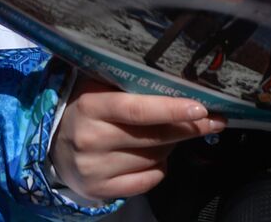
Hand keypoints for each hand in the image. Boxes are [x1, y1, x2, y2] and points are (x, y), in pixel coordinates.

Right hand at [49, 77, 226, 201]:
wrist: (55, 144)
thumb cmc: (89, 107)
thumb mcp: (101, 87)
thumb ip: (132, 83)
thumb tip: (183, 80)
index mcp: (92, 106)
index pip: (138, 109)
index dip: (172, 109)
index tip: (201, 108)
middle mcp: (91, 139)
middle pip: (154, 137)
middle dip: (189, 128)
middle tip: (214, 120)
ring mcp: (95, 168)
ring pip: (154, 158)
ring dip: (170, 146)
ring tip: (167, 134)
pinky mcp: (100, 190)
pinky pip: (147, 181)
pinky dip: (159, 168)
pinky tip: (154, 156)